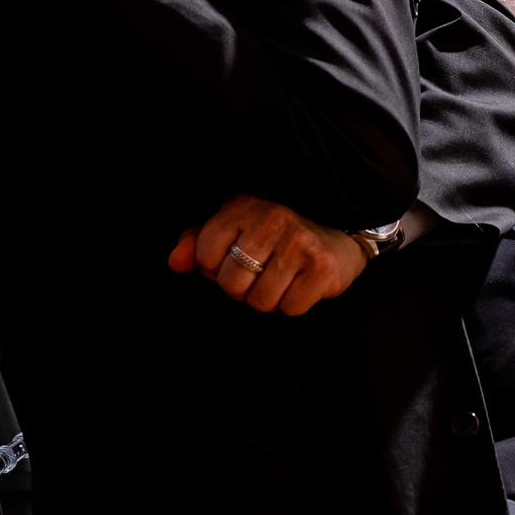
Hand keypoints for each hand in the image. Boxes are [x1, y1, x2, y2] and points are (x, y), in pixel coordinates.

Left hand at [169, 193, 367, 315]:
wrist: (340, 236)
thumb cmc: (277, 236)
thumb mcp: (235, 230)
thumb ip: (199, 244)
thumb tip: (175, 262)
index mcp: (243, 206)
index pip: (205, 256)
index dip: (216, 268)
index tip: (237, 259)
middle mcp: (272, 219)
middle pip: (232, 284)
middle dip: (244, 288)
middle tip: (263, 272)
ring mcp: (299, 241)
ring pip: (260, 301)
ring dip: (270, 298)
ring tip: (284, 277)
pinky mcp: (322, 266)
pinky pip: (290, 308)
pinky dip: (294, 303)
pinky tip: (302, 282)